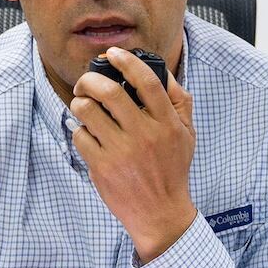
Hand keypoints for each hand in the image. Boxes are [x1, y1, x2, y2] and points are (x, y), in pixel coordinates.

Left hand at [69, 47, 196, 262]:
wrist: (160, 214)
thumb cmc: (172, 170)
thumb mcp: (187, 135)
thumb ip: (180, 102)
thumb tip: (164, 73)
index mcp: (166, 123)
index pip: (146, 81)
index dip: (126, 60)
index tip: (113, 54)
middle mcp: (144, 135)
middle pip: (108, 91)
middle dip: (89, 79)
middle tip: (85, 82)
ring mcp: (121, 152)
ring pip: (87, 111)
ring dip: (80, 103)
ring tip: (84, 107)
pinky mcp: (102, 167)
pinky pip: (80, 136)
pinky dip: (80, 131)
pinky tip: (89, 136)